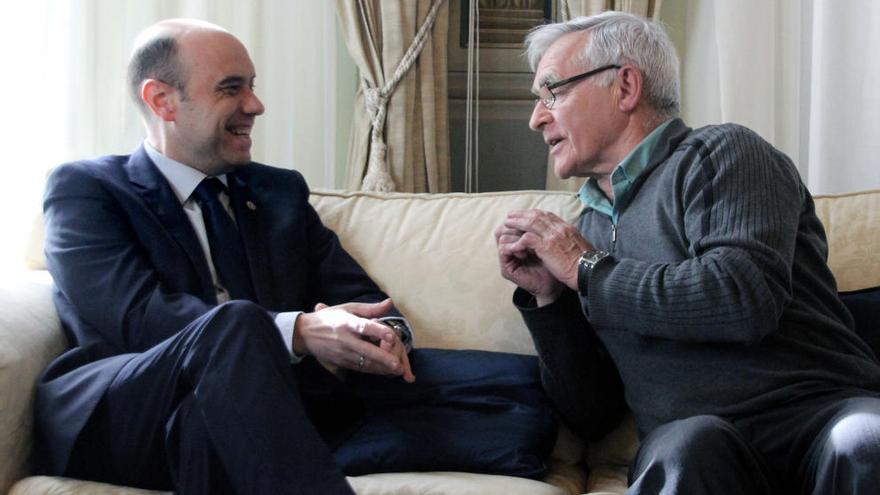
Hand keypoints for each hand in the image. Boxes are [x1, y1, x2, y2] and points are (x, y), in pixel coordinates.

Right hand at [296, 299, 414, 382]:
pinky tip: (385, 372)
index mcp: (346, 323)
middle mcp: (345, 339)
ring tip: (397, 371)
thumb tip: (389, 303)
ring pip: (364, 363)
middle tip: (398, 364)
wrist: (304, 334)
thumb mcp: (347, 308)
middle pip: (365, 351)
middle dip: (383, 358)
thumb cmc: (328, 318)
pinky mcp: (341, 363)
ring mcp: (342, 353)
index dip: (377, 331)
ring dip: (381, 368)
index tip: (391, 336)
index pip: (363, 327)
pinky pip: (359, 368)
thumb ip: (370, 308)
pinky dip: (373, 371)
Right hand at [495, 223, 564, 303]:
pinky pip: (503, 249)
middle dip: (519, 227)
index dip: (522, 218)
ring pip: (502, 236)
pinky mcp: (506, 268)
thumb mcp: (548, 242)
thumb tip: (536, 212)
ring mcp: (507, 258)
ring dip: (517, 237)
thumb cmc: (554, 264)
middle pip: (504, 226)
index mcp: (518, 240)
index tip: (535, 223)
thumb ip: (539, 229)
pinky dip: (514, 248)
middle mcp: (511, 248)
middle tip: (531, 233)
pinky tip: (526, 253)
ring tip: (530, 246)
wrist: (555, 285)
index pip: (512, 222)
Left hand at [501, 209, 592, 291]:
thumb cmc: (586, 264)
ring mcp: (553, 236)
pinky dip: (519, 241)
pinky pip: (527, 239)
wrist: (591, 271)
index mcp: (567, 228)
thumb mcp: (579, 247)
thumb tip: (565, 240)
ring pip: (530, 223)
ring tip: (506, 223)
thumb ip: (569, 240)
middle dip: (522, 214)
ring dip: (517, 223)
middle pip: (537, 215)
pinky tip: (512, 245)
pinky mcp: (547, 246)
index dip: (534, 214)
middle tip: (511, 215)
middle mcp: (560, 228)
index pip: (548, 215)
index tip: (526, 215)